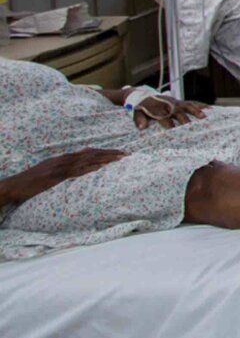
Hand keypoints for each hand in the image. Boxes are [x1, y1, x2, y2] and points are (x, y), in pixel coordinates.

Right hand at [1, 148, 125, 206]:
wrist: (15, 185)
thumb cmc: (33, 179)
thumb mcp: (52, 169)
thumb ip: (67, 165)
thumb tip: (83, 159)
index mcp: (64, 158)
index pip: (90, 152)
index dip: (106, 152)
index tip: (120, 152)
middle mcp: (64, 159)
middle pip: (92, 154)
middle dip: (110, 153)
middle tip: (127, 153)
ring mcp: (59, 167)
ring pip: (87, 161)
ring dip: (104, 159)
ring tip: (119, 159)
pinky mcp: (54, 177)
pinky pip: (74, 172)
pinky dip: (87, 169)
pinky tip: (98, 168)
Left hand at [132, 96, 207, 129]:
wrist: (143, 96)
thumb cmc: (141, 108)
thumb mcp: (136, 114)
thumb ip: (139, 120)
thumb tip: (142, 127)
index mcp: (158, 109)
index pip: (164, 118)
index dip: (168, 124)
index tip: (173, 131)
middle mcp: (169, 105)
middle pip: (178, 113)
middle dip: (185, 120)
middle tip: (190, 127)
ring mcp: (176, 103)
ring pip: (188, 106)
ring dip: (196, 111)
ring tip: (204, 117)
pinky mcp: (180, 102)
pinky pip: (192, 103)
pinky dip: (201, 105)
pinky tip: (210, 109)